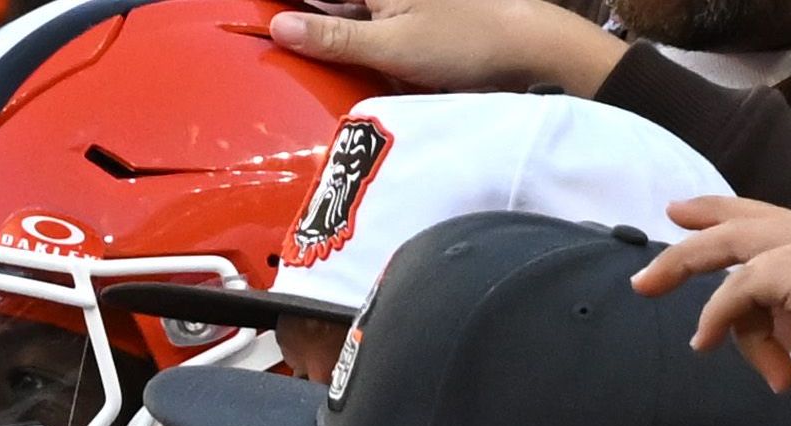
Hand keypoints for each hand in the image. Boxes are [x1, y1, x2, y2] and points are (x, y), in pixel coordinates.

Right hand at [267, 0, 621, 96]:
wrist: (529, 51)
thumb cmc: (464, 42)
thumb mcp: (390, 45)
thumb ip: (332, 38)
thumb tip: (277, 27)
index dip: (285, 4)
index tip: (262, 17)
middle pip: (332, 1)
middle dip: (302, 17)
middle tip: (269, 32)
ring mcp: (397, 5)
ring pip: (345, 11)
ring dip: (321, 28)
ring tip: (285, 42)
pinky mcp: (410, 24)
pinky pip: (364, 27)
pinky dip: (345, 40)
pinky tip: (324, 55)